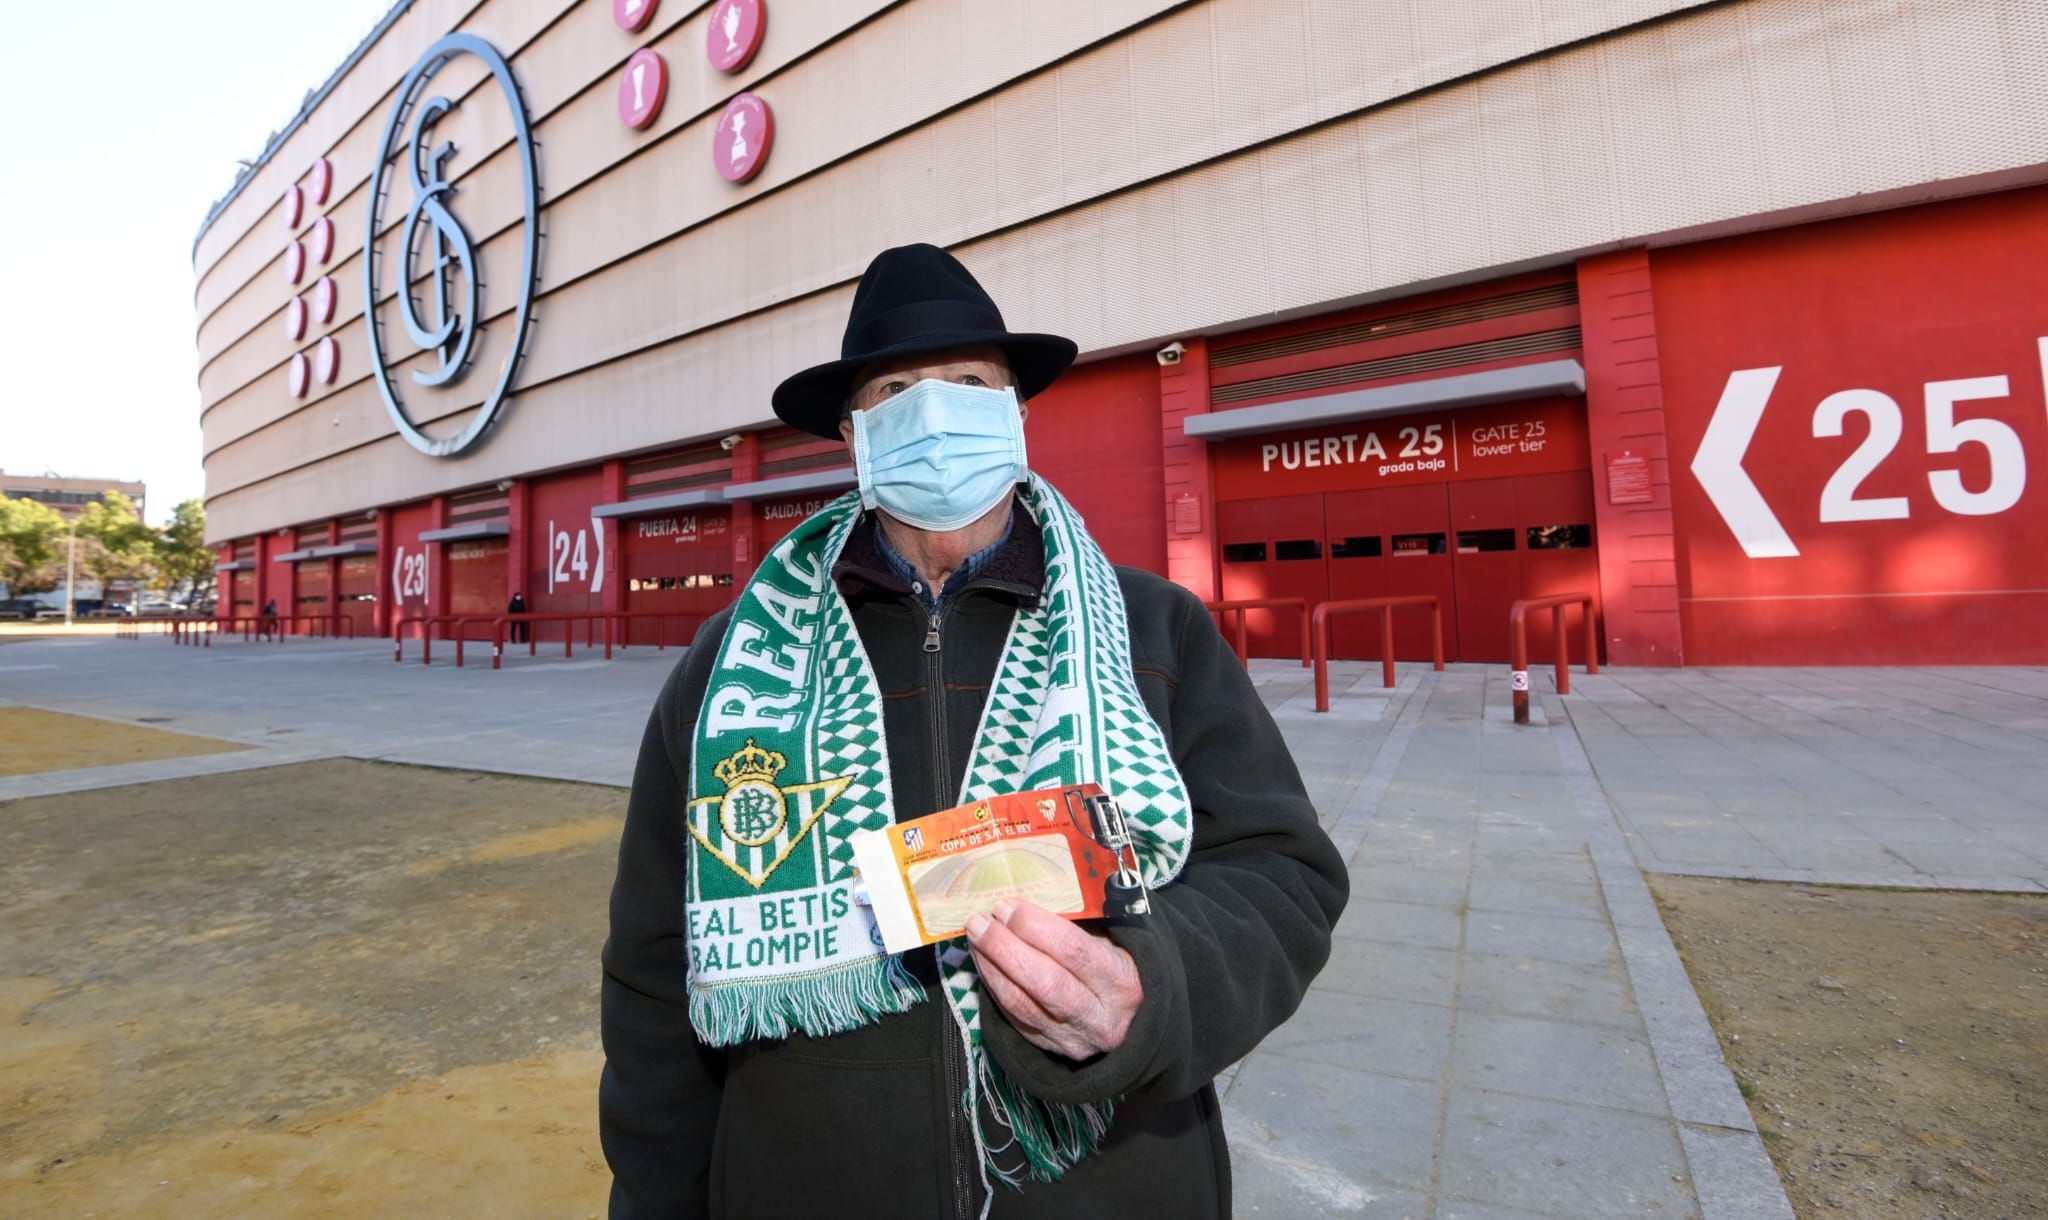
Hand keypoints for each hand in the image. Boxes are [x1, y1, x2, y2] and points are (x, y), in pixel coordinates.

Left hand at [964, 899, 1141, 1059]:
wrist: (1125, 1019)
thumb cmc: (1113, 965)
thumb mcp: (1110, 941)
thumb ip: (1077, 924)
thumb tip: (1024, 898)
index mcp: (1122, 982)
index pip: (1074, 952)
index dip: (1035, 927)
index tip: (1008, 905)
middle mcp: (1100, 1017)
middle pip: (1045, 982)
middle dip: (1005, 948)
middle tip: (981, 921)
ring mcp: (1072, 1039)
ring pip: (1021, 1003)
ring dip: (991, 965)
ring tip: (975, 936)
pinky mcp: (1047, 1048)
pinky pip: (1012, 1016)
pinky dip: (992, 984)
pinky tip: (982, 959)